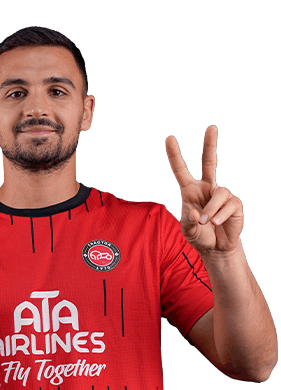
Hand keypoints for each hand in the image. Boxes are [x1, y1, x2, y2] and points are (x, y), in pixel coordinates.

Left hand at [165, 125, 242, 254]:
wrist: (215, 247)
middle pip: (209, 162)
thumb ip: (188, 222)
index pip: (181, 170)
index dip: (175, 155)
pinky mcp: (234, 203)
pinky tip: (217, 223)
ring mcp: (221, 194)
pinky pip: (228, 205)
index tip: (169, 139)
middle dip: (210, 145)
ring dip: (211, 210)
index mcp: (190, 191)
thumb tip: (197, 213)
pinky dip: (220, 216)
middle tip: (211, 127)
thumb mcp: (187, 230)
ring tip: (207, 223)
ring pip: (218, 194)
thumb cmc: (199, 235)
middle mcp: (206, 188)